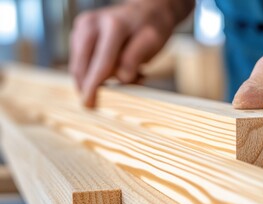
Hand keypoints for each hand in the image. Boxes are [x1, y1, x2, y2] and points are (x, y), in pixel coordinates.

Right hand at [69, 0, 192, 106]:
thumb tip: (122, 77)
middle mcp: (92, 23)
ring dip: (97, 78)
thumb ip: (135, 58)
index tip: (88, 104)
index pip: (100, 64)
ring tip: (127, 74)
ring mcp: (82, 26)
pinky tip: (116, 68)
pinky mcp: (78, 33)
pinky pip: (81, 60)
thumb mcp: (153, 42)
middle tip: (111, 96)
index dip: (94, 86)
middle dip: (92, 86)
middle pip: (82, 66)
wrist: (147, 10)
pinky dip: (95, 71)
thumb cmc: (151, 27)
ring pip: (79, 65)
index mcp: (113, 25)